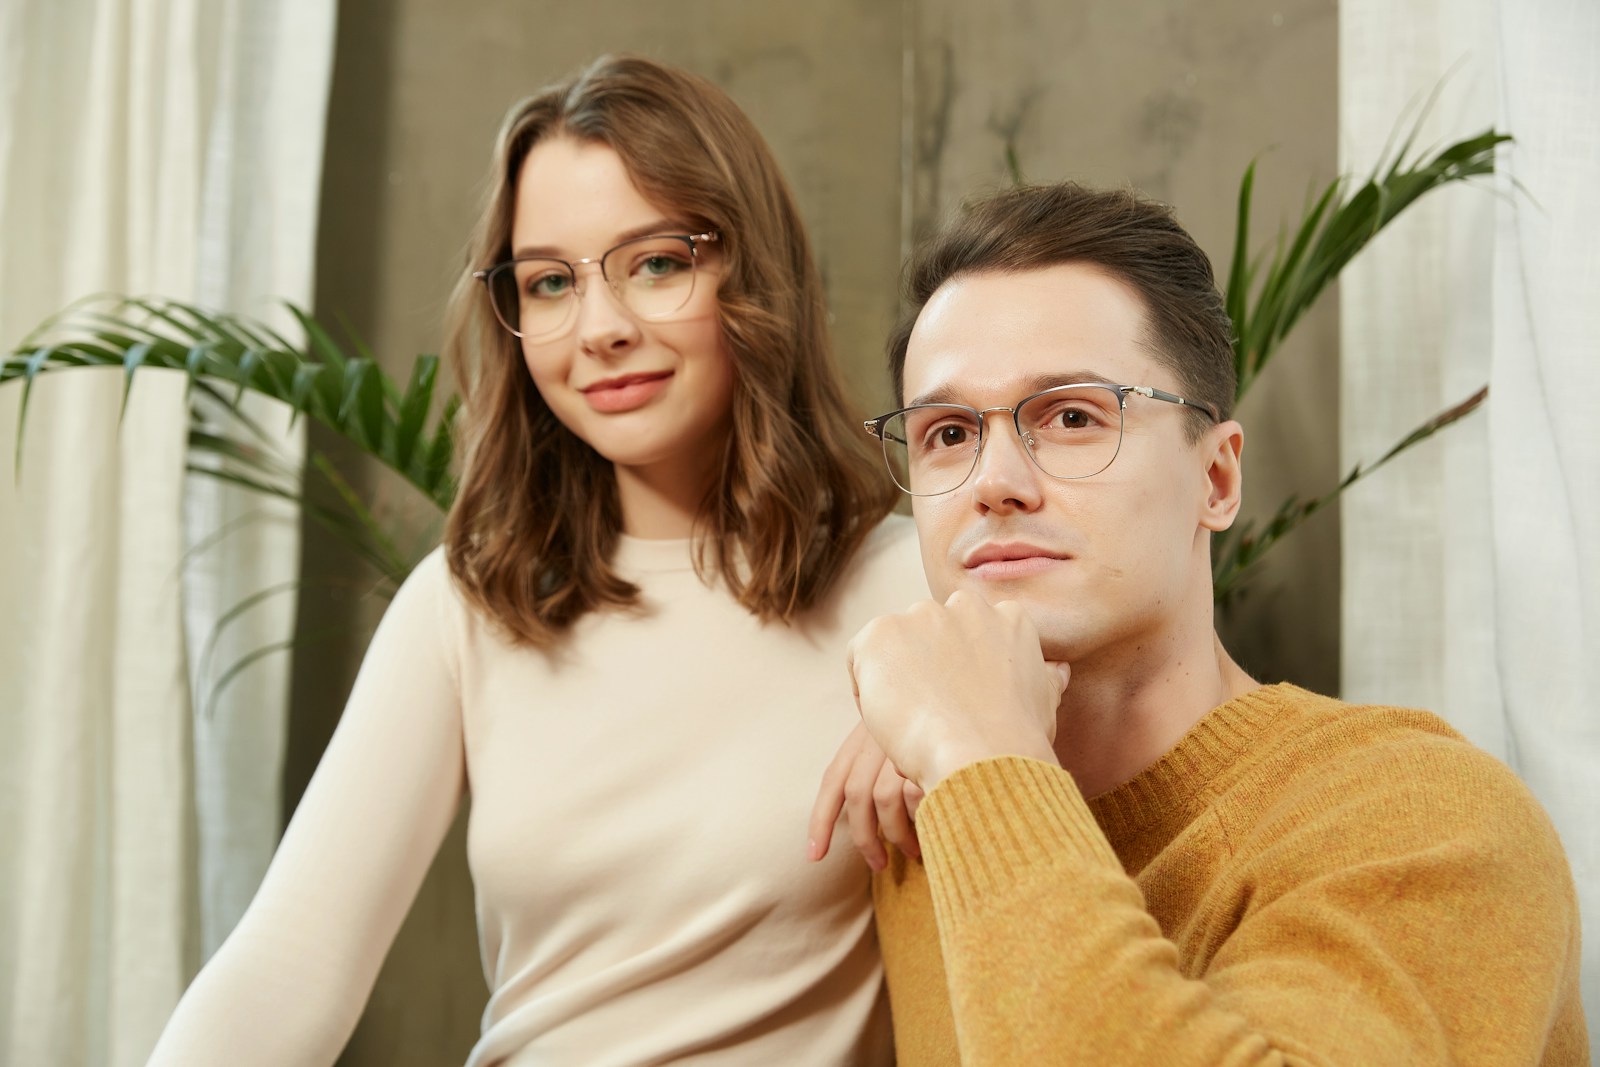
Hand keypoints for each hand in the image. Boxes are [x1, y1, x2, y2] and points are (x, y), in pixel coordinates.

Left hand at [807, 723, 924, 869]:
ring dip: (895, 835)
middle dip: (863, 838)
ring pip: (884, 799)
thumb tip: (864, 825)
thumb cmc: (938, 728)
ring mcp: (906, 742)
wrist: (969, 696)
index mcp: (864, 734)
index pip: (834, 779)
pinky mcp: (932, 751)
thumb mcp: (896, 741)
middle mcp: (881, 735)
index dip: (821, 820)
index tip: (814, 856)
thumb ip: (875, 771)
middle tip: (878, 865)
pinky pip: (916, 795)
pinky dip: (920, 819)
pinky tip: (932, 832)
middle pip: (857, 794)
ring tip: (911, 853)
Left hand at [846, 591, 1068, 790]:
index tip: (960, 701)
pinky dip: (867, 689)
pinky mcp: (880, 633)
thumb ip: (1046, 678)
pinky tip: (890, 719)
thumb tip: (1057, 670)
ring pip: (894, 646)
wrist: (981, 758)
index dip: (958, 670)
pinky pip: (860, 658)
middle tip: (933, 713)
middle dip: (925, 667)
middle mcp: (964, 606)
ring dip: (896, 678)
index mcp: (1007, 616)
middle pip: (929, 634)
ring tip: (913, 721)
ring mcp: (920, 616)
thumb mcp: (1044, 704)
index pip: (968, 633)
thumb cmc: (1016, 741)